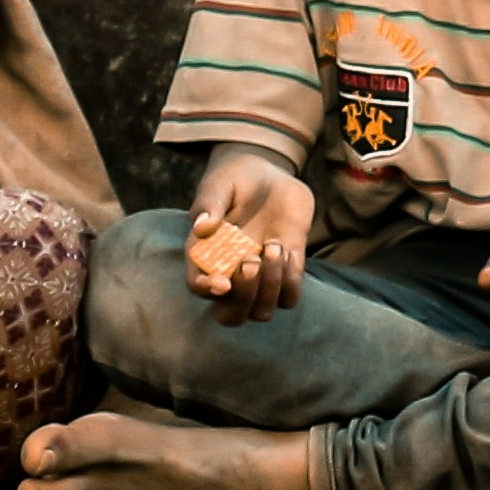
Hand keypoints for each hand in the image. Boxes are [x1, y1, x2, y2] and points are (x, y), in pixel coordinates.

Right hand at [184, 152, 317, 323]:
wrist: (269, 173)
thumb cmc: (235, 177)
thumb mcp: (220, 183)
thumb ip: (210, 203)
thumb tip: (201, 226)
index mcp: (206, 254)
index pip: (197, 286)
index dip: (208, 290)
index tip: (224, 281)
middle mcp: (231, 272)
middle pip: (230, 316)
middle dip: (244, 298)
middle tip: (252, 261)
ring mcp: (259, 275)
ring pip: (262, 312)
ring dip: (271, 286)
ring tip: (275, 245)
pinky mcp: (286, 269)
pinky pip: (290, 297)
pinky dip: (292, 280)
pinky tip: (289, 248)